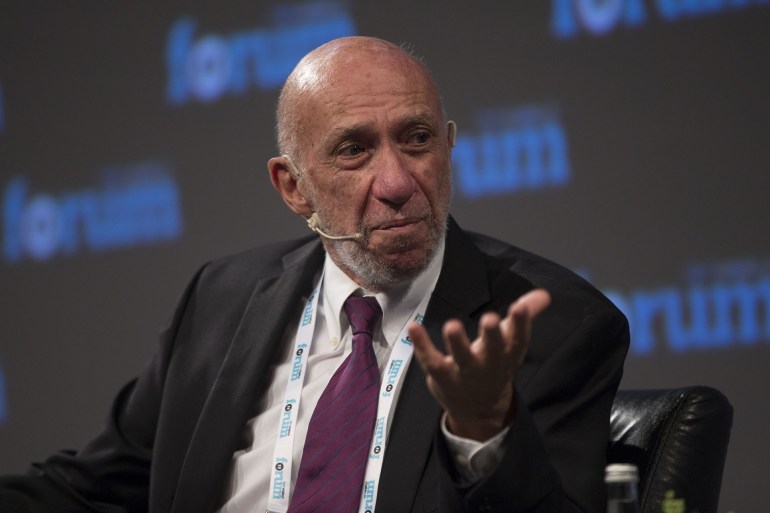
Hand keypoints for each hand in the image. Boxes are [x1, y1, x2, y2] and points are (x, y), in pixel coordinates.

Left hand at [409, 289, 550, 440]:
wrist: (480, 410)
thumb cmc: (496, 366)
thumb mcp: (512, 343)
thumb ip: (525, 316)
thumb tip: (544, 294)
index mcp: (508, 355)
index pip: (518, 341)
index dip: (521, 324)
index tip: (519, 308)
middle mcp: (488, 365)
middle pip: (492, 352)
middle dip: (492, 336)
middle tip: (490, 319)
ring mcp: (464, 374)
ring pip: (461, 359)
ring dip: (457, 343)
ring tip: (452, 325)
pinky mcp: (441, 376)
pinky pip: (431, 362)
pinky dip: (422, 346)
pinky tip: (414, 328)